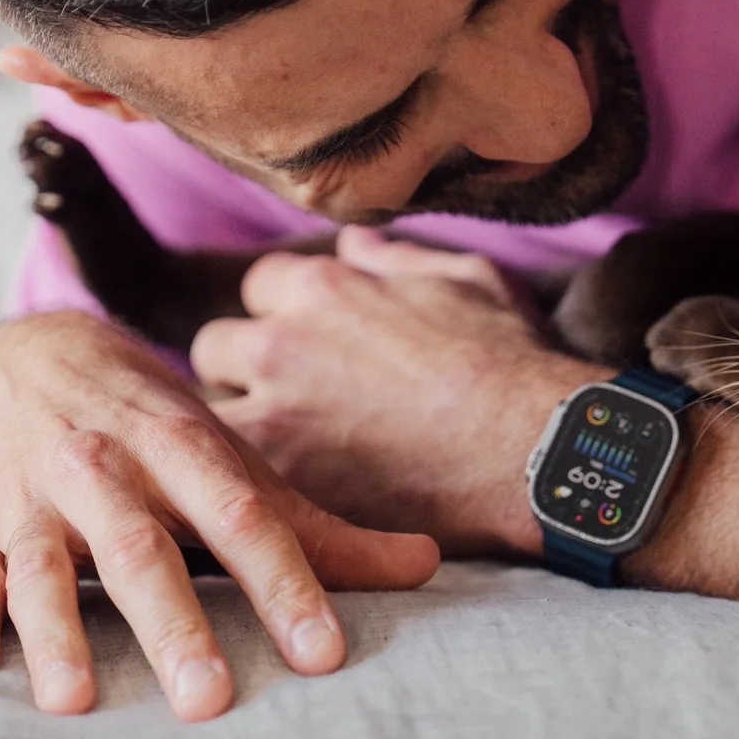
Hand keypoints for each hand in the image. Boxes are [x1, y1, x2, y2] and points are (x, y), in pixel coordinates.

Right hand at [0, 310, 439, 721]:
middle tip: (209, 700)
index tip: (323, 651)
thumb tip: (427, 567)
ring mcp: (33, 497)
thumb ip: (317, 525)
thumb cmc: (145, 422)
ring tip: (74, 701)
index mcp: (177, 446)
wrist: (19, 349)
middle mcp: (103, 468)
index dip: (285, 583)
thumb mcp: (227, 453)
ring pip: (46, 568)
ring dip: (57, 633)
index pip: (241, 516)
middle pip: (143, 552)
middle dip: (174, 626)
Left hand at [191, 227, 604, 556]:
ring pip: (206, 413)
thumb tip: (354, 243)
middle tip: (283, 405)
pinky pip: (226, 476)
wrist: (531, 449)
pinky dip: (237, 484)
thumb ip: (396, 258)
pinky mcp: (279, 480)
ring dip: (232, 427)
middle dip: (243, 371)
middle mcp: (281, 340)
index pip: (261, 286)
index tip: (308, 347)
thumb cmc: (511, 362)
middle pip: (216, 346)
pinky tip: (263, 496)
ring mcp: (272, 411)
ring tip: (271, 455)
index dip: (283, 315)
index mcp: (322, 284)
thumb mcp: (466, 279)